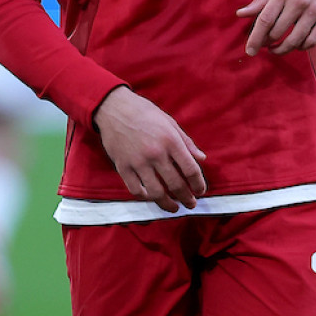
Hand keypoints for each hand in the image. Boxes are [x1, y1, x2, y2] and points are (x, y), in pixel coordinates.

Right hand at [92, 86, 206, 211]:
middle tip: (191, 203)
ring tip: (174, 207)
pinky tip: (152, 198)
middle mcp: (156, 153)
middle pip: (176, 184)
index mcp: (170, 140)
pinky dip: (145, 198)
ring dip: (168, 204)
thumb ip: (186, 142)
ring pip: (156, 192)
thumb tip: (202, 158)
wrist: (114, 108)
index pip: (190, 169)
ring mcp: (138, 162)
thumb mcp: (170, 122)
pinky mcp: (123, 167)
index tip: (200, 191)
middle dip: (187, 198)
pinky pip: (135, 190)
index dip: (198, 184)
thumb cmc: (144, 112)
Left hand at [237, 0, 315, 55]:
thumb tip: (241, 14)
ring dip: (282, 49)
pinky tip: (295, 44)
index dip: (255, 38)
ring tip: (276, 48)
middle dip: (266, 43)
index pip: (265, 20)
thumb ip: (261, 0)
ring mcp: (315, 11)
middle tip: (263, 44)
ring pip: (295, 40)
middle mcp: (299, 2)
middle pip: (277, 32)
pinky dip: (301, 47)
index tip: (249, 50)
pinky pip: (312, 41)